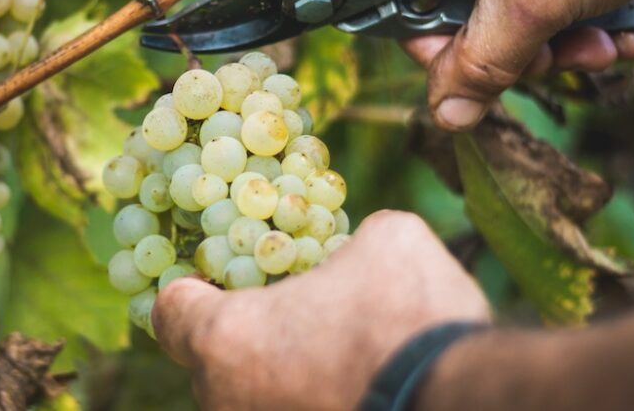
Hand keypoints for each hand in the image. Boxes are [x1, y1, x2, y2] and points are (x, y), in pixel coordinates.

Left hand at [151, 210, 489, 409]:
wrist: (462, 402)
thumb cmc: (411, 317)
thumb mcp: (387, 239)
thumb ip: (349, 239)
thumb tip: (359, 247)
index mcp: (226, 339)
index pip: (170, 310)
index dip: (193, 285)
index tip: (219, 275)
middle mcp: (228, 401)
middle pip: (212, 360)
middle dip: (247, 332)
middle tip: (291, 310)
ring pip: (252, 396)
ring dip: (281, 372)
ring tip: (334, 350)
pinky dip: (310, 398)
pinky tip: (355, 383)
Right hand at [383, 0, 633, 130]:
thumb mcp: (530, 3)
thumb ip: (480, 65)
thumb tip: (445, 114)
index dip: (430, 36)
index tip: (465, 69)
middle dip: (518, 43)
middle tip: (552, 61)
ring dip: (561, 34)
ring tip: (607, 46)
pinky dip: (585, 5)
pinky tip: (622, 24)